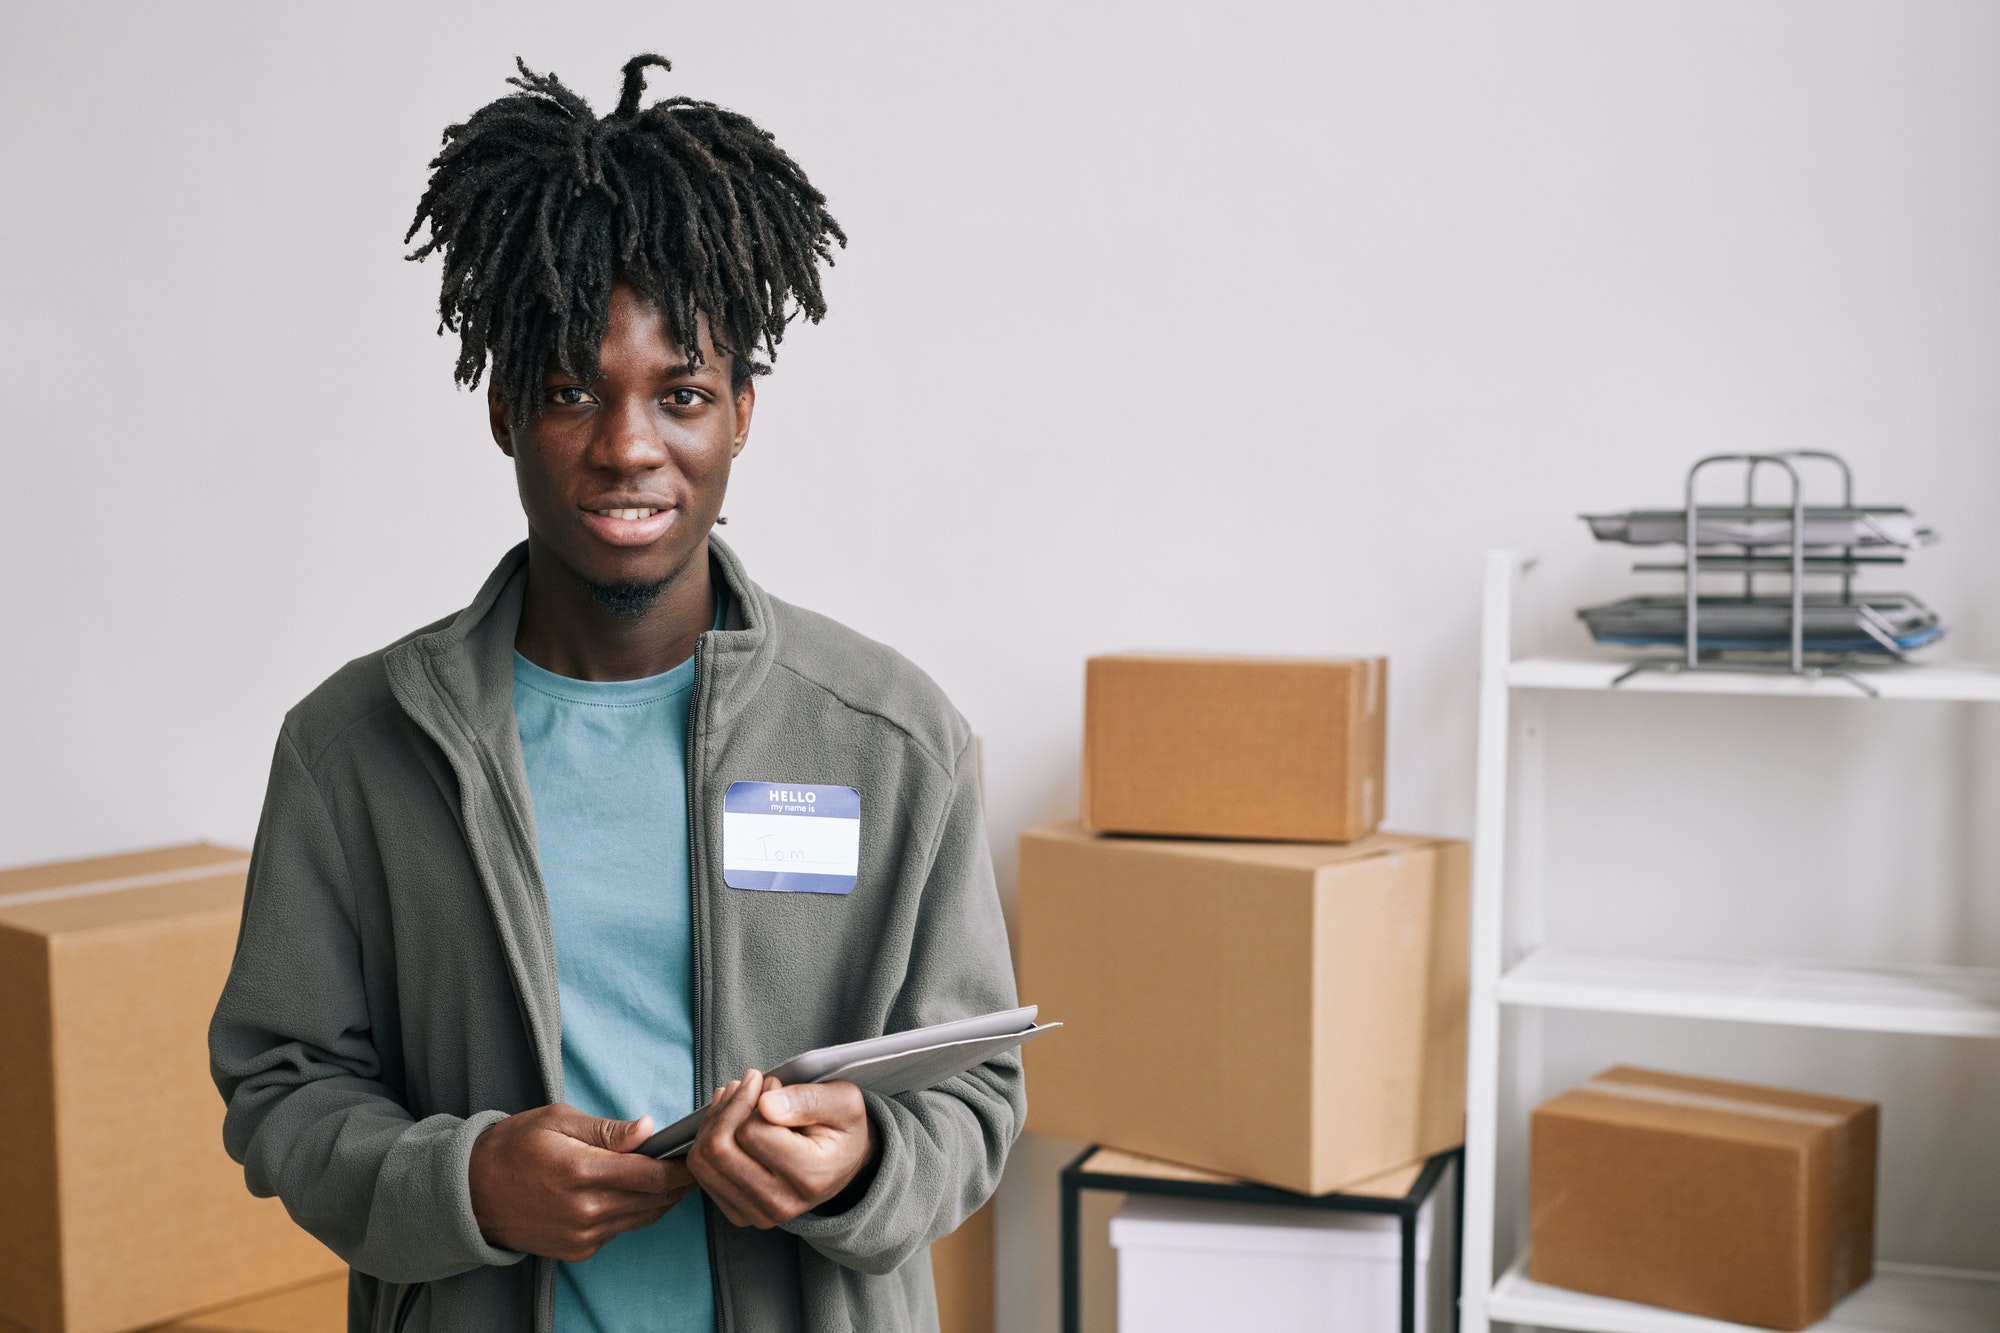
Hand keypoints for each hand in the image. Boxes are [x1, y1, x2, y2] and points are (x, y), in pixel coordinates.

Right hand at [468, 1103, 694, 1260]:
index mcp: (582, 1172)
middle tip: (696, 1161)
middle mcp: (585, 1211)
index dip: (684, 1166)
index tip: (699, 1151)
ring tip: (673, 1174)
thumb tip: (650, 1129)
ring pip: (642, 1218)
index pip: (653, 1175)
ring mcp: (582, 1236)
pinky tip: (635, 1191)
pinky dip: (634, 1211)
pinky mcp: (577, 1251)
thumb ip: (607, 1130)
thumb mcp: (557, 1120)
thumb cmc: (513, 1147)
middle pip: (655, 1200)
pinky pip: (620, 1230)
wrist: (469, 1194)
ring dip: (662, 1198)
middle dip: (680, 1182)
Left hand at [687, 1071, 875, 1228]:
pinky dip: (708, 1140)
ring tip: (737, 1098)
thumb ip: (807, 1099)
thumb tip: (765, 1105)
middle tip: (749, 1083)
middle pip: (720, 1148)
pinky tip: (729, 1120)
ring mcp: (758, 1213)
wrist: (842, 1165)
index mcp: (810, 1175)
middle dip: (728, 1106)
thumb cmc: (842, 1128)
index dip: (755, 1099)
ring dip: (714, 1121)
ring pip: (704, 1161)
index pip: (752, 1132)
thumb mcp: (843, 1101)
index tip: (771, 1083)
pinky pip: (702, 1173)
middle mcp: (781, 1202)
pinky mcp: (740, 1214)